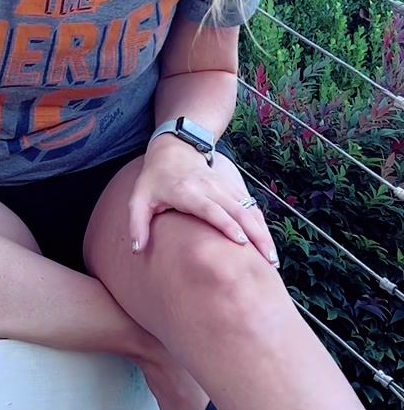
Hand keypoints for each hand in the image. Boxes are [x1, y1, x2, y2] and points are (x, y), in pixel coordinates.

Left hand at [129, 137, 278, 263]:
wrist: (175, 148)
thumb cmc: (155, 178)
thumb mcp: (139, 199)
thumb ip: (137, 225)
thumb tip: (137, 250)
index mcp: (186, 192)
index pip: (210, 208)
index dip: (226, 224)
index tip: (241, 241)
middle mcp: (209, 188)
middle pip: (237, 211)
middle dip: (255, 234)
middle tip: (267, 260)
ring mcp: (223, 186)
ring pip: (248, 209)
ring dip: (262, 232)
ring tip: (272, 259)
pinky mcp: (231, 187)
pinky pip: (250, 206)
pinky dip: (261, 224)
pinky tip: (268, 243)